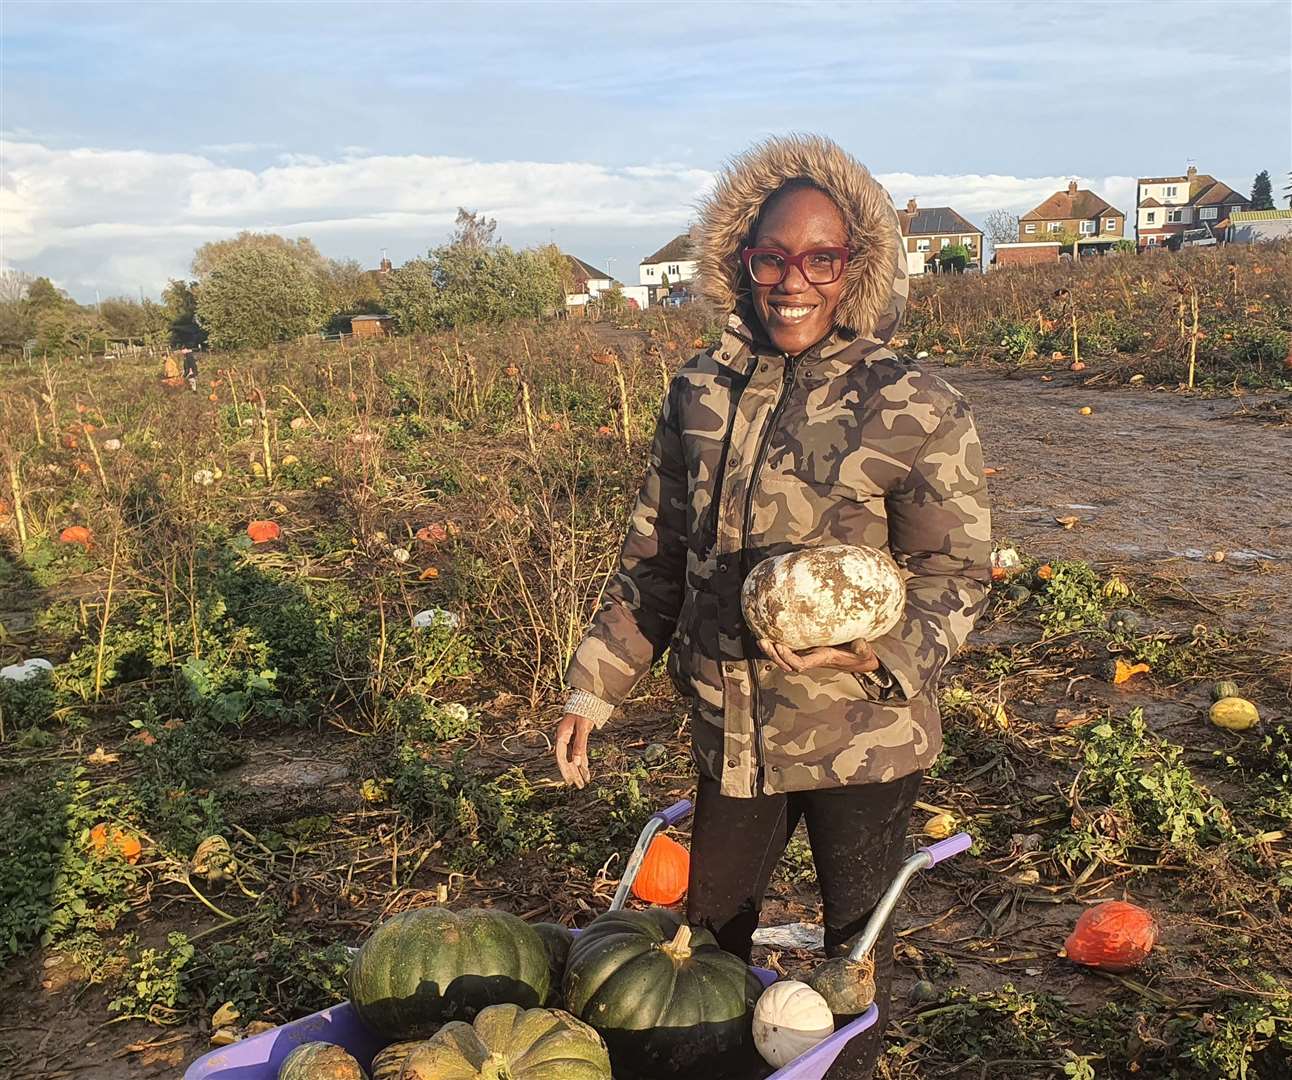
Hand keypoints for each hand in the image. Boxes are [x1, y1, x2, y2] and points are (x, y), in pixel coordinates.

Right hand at [554, 712, 593, 788]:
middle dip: (573, 773)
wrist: (588, 699)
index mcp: (562, 735)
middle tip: (579, 786)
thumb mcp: (583, 728)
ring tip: (584, 782)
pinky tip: (585, 771)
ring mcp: (570, 739)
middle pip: (567, 760)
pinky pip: (579, 753)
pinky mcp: (577, 738)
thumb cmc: (584, 711)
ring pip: (573, 758)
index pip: (561, 757)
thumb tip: (577, 763)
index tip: (570, 781)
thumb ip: (580, 745)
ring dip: (578, 770)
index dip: (565, 770)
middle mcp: (564, 738)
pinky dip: (583, 762)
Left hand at [758, 636, 879, 675]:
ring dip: (771, 650)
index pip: (799, 664)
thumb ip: (862, 648)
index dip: (788, 657)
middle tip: (763, 641)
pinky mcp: (805, 647)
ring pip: (783, 657)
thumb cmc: (858, 654)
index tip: (780, 645)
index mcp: (820, 659)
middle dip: (773, 655)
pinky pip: (787, 648)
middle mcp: (810, 658)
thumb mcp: (863, 651)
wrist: (857, 658)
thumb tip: (861, 644)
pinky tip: (768, 633)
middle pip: (786, 663)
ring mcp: (806, 653)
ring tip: (761, 639)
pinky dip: (776, 644)